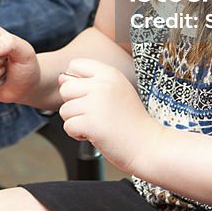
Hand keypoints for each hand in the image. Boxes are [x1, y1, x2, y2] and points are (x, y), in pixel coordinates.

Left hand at [57, 58, 161, 173]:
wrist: (149, 145)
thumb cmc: (132, 120)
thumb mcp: (117, 90)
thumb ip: (92, 81)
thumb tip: (62, 78)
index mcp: (109, 73)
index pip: (75, 65)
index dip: (76, 82)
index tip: (89, 96)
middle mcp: (102, 84)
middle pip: (65, 88)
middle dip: (73, 104)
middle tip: (92, 114)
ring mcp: (96, 103)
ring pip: (64, 110)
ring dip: (76, 121)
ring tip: (96, 125)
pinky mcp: (91, 123)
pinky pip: (68, 126)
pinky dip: (77, 134)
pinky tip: (95, 135)